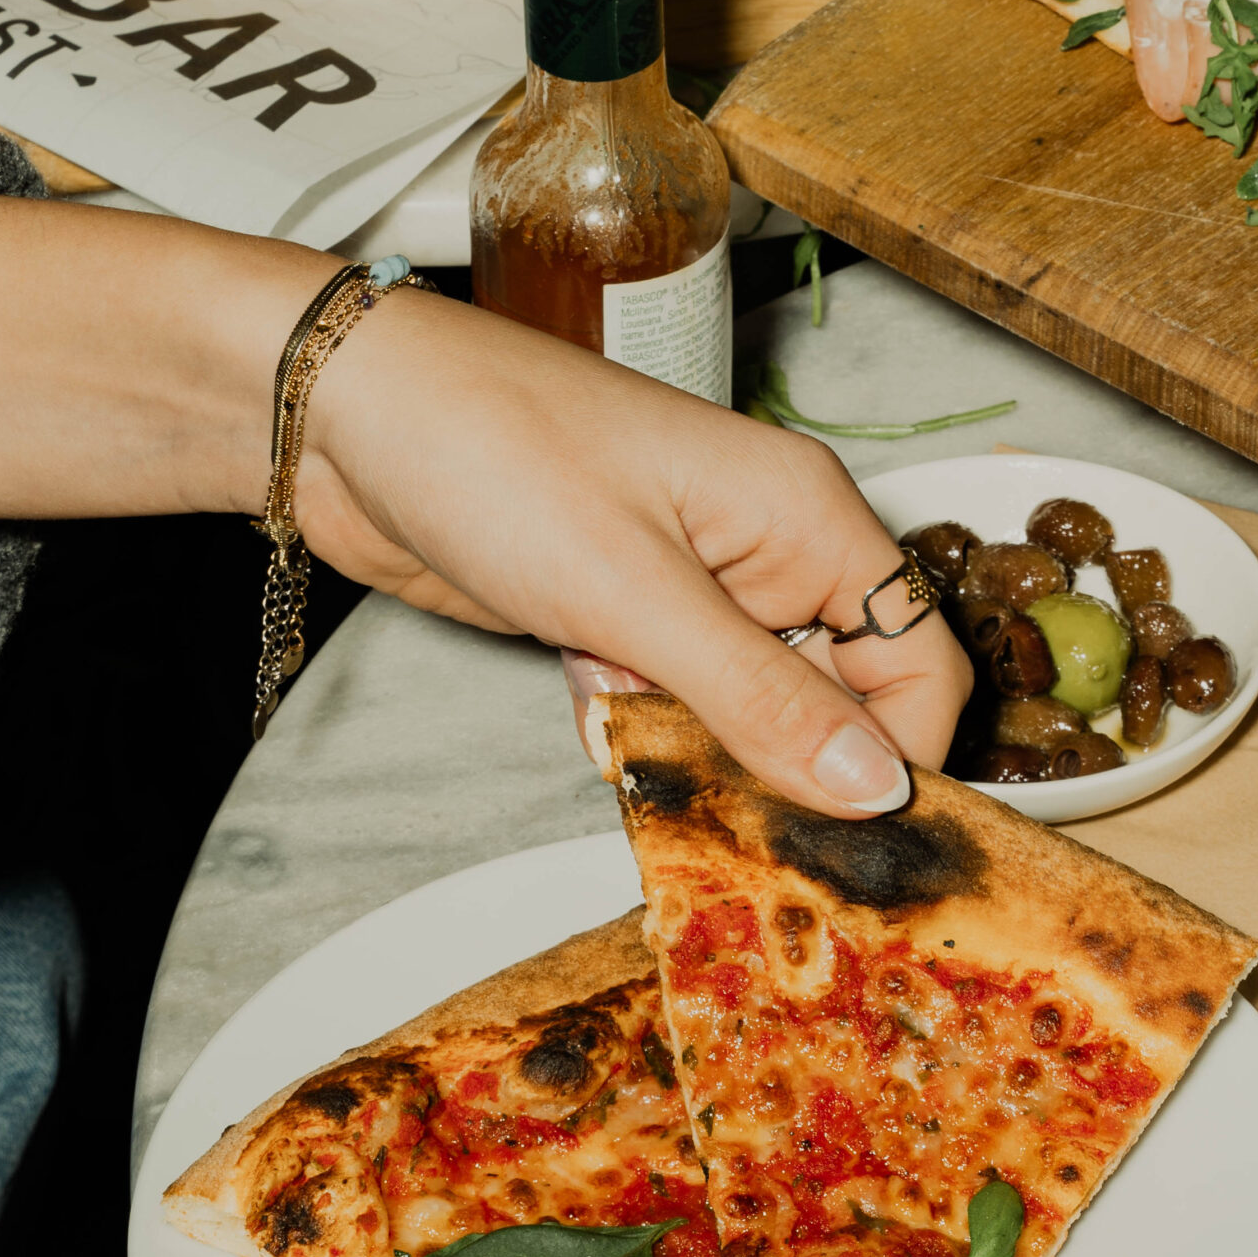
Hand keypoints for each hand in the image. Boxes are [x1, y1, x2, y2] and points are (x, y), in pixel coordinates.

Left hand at [297, 288, 971, 816]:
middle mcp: (767, 552)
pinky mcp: (621, 616)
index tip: (848, 841)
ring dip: (698, 750)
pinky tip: (585, 703)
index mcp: (807, 518)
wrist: (339, 415)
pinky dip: (634, 727)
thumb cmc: (488, 448)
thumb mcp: (635, 591)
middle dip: (787, 767)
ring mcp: (692, 586)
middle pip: (838, 702)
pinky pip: (668, 705)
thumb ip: (760, 698)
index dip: (899, 758)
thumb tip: (876, 789)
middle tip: (731, 821)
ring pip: (747, 714)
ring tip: (631, 729)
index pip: (918, 666)